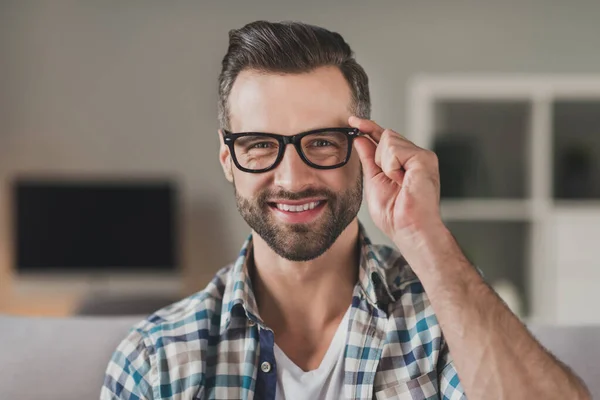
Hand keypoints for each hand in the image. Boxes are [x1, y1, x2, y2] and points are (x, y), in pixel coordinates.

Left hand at [349, 116, 443, 244]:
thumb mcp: (374, 180)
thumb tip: (360, 137)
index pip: (384, 138)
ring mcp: (422, 156)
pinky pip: (394, 149)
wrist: (408, 229)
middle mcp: (415, 156)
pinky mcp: (424, 158)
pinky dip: (391, 167)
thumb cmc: (394, 214)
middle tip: (391, 182)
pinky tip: (402, 181)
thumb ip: (368, 158)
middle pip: (385, 135)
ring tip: (398, 183)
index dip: (368, 127)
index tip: (352, 120)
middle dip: (378, 157)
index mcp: (404, 162)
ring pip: (388, 139)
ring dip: (385, 164)